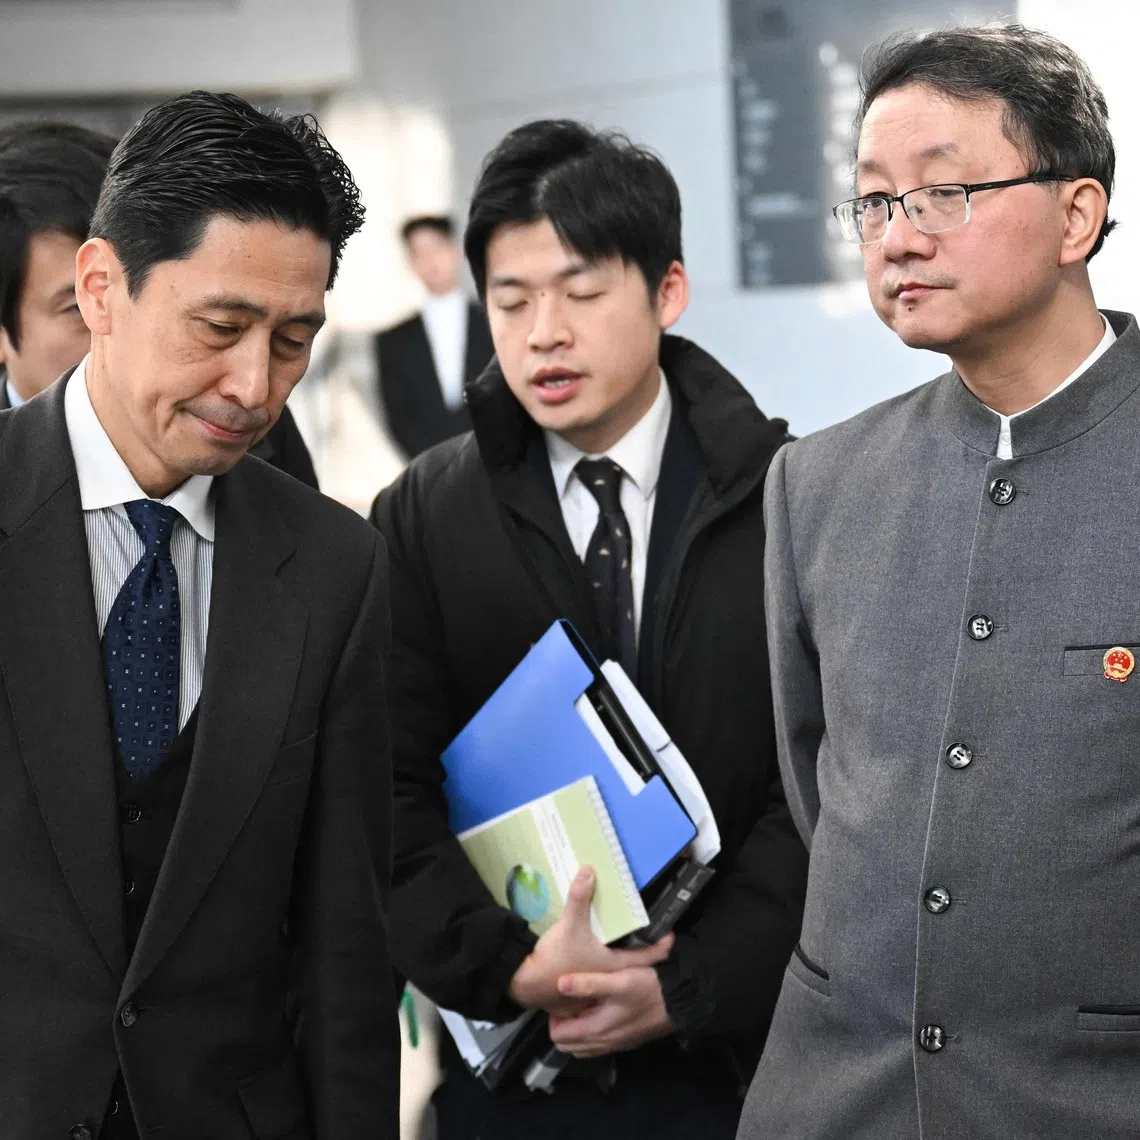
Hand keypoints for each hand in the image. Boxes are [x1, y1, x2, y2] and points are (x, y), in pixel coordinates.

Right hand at [508, 866, 673, 1016]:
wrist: (528, 982)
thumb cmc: (556, 959)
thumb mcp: (569, 925)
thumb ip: (580, 898)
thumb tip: (589, 870)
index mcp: (615, 963)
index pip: (650, 956)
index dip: (663, 944)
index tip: (671, 931)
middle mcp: (610, 974)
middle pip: (636, 959)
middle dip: (643, 943)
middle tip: (647, 923)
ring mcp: (597, 979)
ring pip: (618, 963)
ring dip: (623, 948)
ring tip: (624, 927)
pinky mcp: (583, 979)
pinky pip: (601, 966)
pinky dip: (605, 953)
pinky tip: (598, 939)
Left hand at [548, 966, 674, 1057]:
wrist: (679, 1002)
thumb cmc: (647, 988)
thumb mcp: (617, 980)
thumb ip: (588, 983)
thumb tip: (559, 983)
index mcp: (597, 1030)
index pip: (558, 1036)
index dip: (554, 1017)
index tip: (562, 998)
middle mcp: (603, 1043)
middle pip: (567, 1045)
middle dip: (563, 1025)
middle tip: (571, 1001)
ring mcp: (615, 1045)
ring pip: (582, 1047)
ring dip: (577, 1030)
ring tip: (584, 1005)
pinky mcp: (625, 1042)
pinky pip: (597, 1045)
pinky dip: (591, 1033)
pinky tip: (600, 1011)